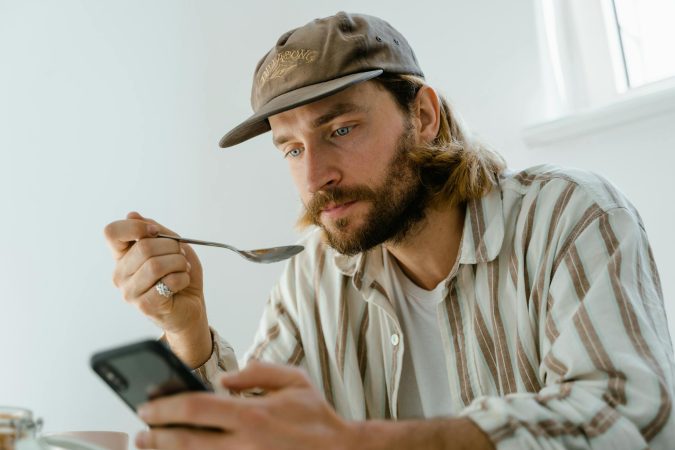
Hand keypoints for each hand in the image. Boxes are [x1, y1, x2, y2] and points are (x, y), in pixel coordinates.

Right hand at [103, 212, 210, 366]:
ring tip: (183, 269)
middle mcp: (120, 274)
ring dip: (179, 263)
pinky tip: (182, 283)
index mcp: (122, 256)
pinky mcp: (145, 306)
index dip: (136, 227)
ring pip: (155, 265)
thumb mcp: (171, 245)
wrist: (191, 306)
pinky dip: (182, 278)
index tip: (156, 232)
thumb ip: (154, 230)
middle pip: (143, 247)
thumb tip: (132, 215)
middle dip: (172, 247)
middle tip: (180, 255)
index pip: (112, 232)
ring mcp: (130, 292)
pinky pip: (167, 282)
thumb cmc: (179, 274)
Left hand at [135, 360, 357, 449]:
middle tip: (140, 431)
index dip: (165, 408)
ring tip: (149, 446)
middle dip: (156, 437)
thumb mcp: (294, 380)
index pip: (196, 410)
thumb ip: (257, 372)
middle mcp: (244, 445)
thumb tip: (224, 380)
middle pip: (186, 443)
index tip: (147, 405)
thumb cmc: (316, 416)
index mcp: (253, 415)